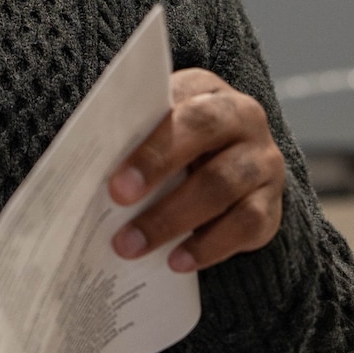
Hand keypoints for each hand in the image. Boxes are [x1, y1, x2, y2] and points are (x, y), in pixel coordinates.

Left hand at [110, 68, 285, 271]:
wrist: (224, 155)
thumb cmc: (170, 136)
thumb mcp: (153, 124)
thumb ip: (130, 133)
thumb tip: (82, 167)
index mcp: (207, 91)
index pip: (183, 114)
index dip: (151, 150)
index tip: (116, 183)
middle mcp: (244, 120)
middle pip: (205, 146)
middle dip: (158, 178)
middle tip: (117, 207)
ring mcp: (263, 162)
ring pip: (224, 191)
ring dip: (173, 221)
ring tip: (132, 245)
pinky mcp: (272, 204)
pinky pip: (247, 227)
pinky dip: (209, 247)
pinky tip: (176, 261)